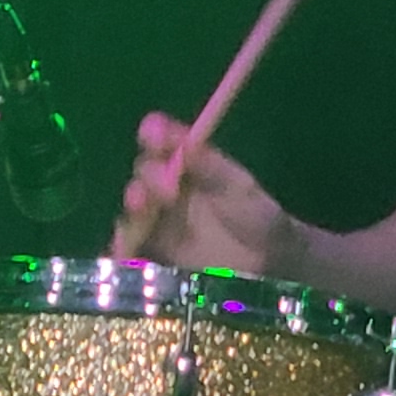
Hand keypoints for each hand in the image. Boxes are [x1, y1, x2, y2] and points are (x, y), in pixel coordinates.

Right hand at [112, 110, 298, 275]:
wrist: (270, 264)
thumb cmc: (259, 218)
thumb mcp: (240, 190)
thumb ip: (212, 169)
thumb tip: (185, 144)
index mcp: (189, 165)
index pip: (163, 143)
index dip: (154, 134)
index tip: (152, 132)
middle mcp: (168, 188)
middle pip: (145, 173)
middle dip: (149, 174)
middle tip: (166, 184)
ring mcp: (160, 221)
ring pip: (135, 208)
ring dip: (134, 204)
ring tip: (141, 204)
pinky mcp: (156, 253)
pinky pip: (132, 246)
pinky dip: (124, 243)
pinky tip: (127, 241)